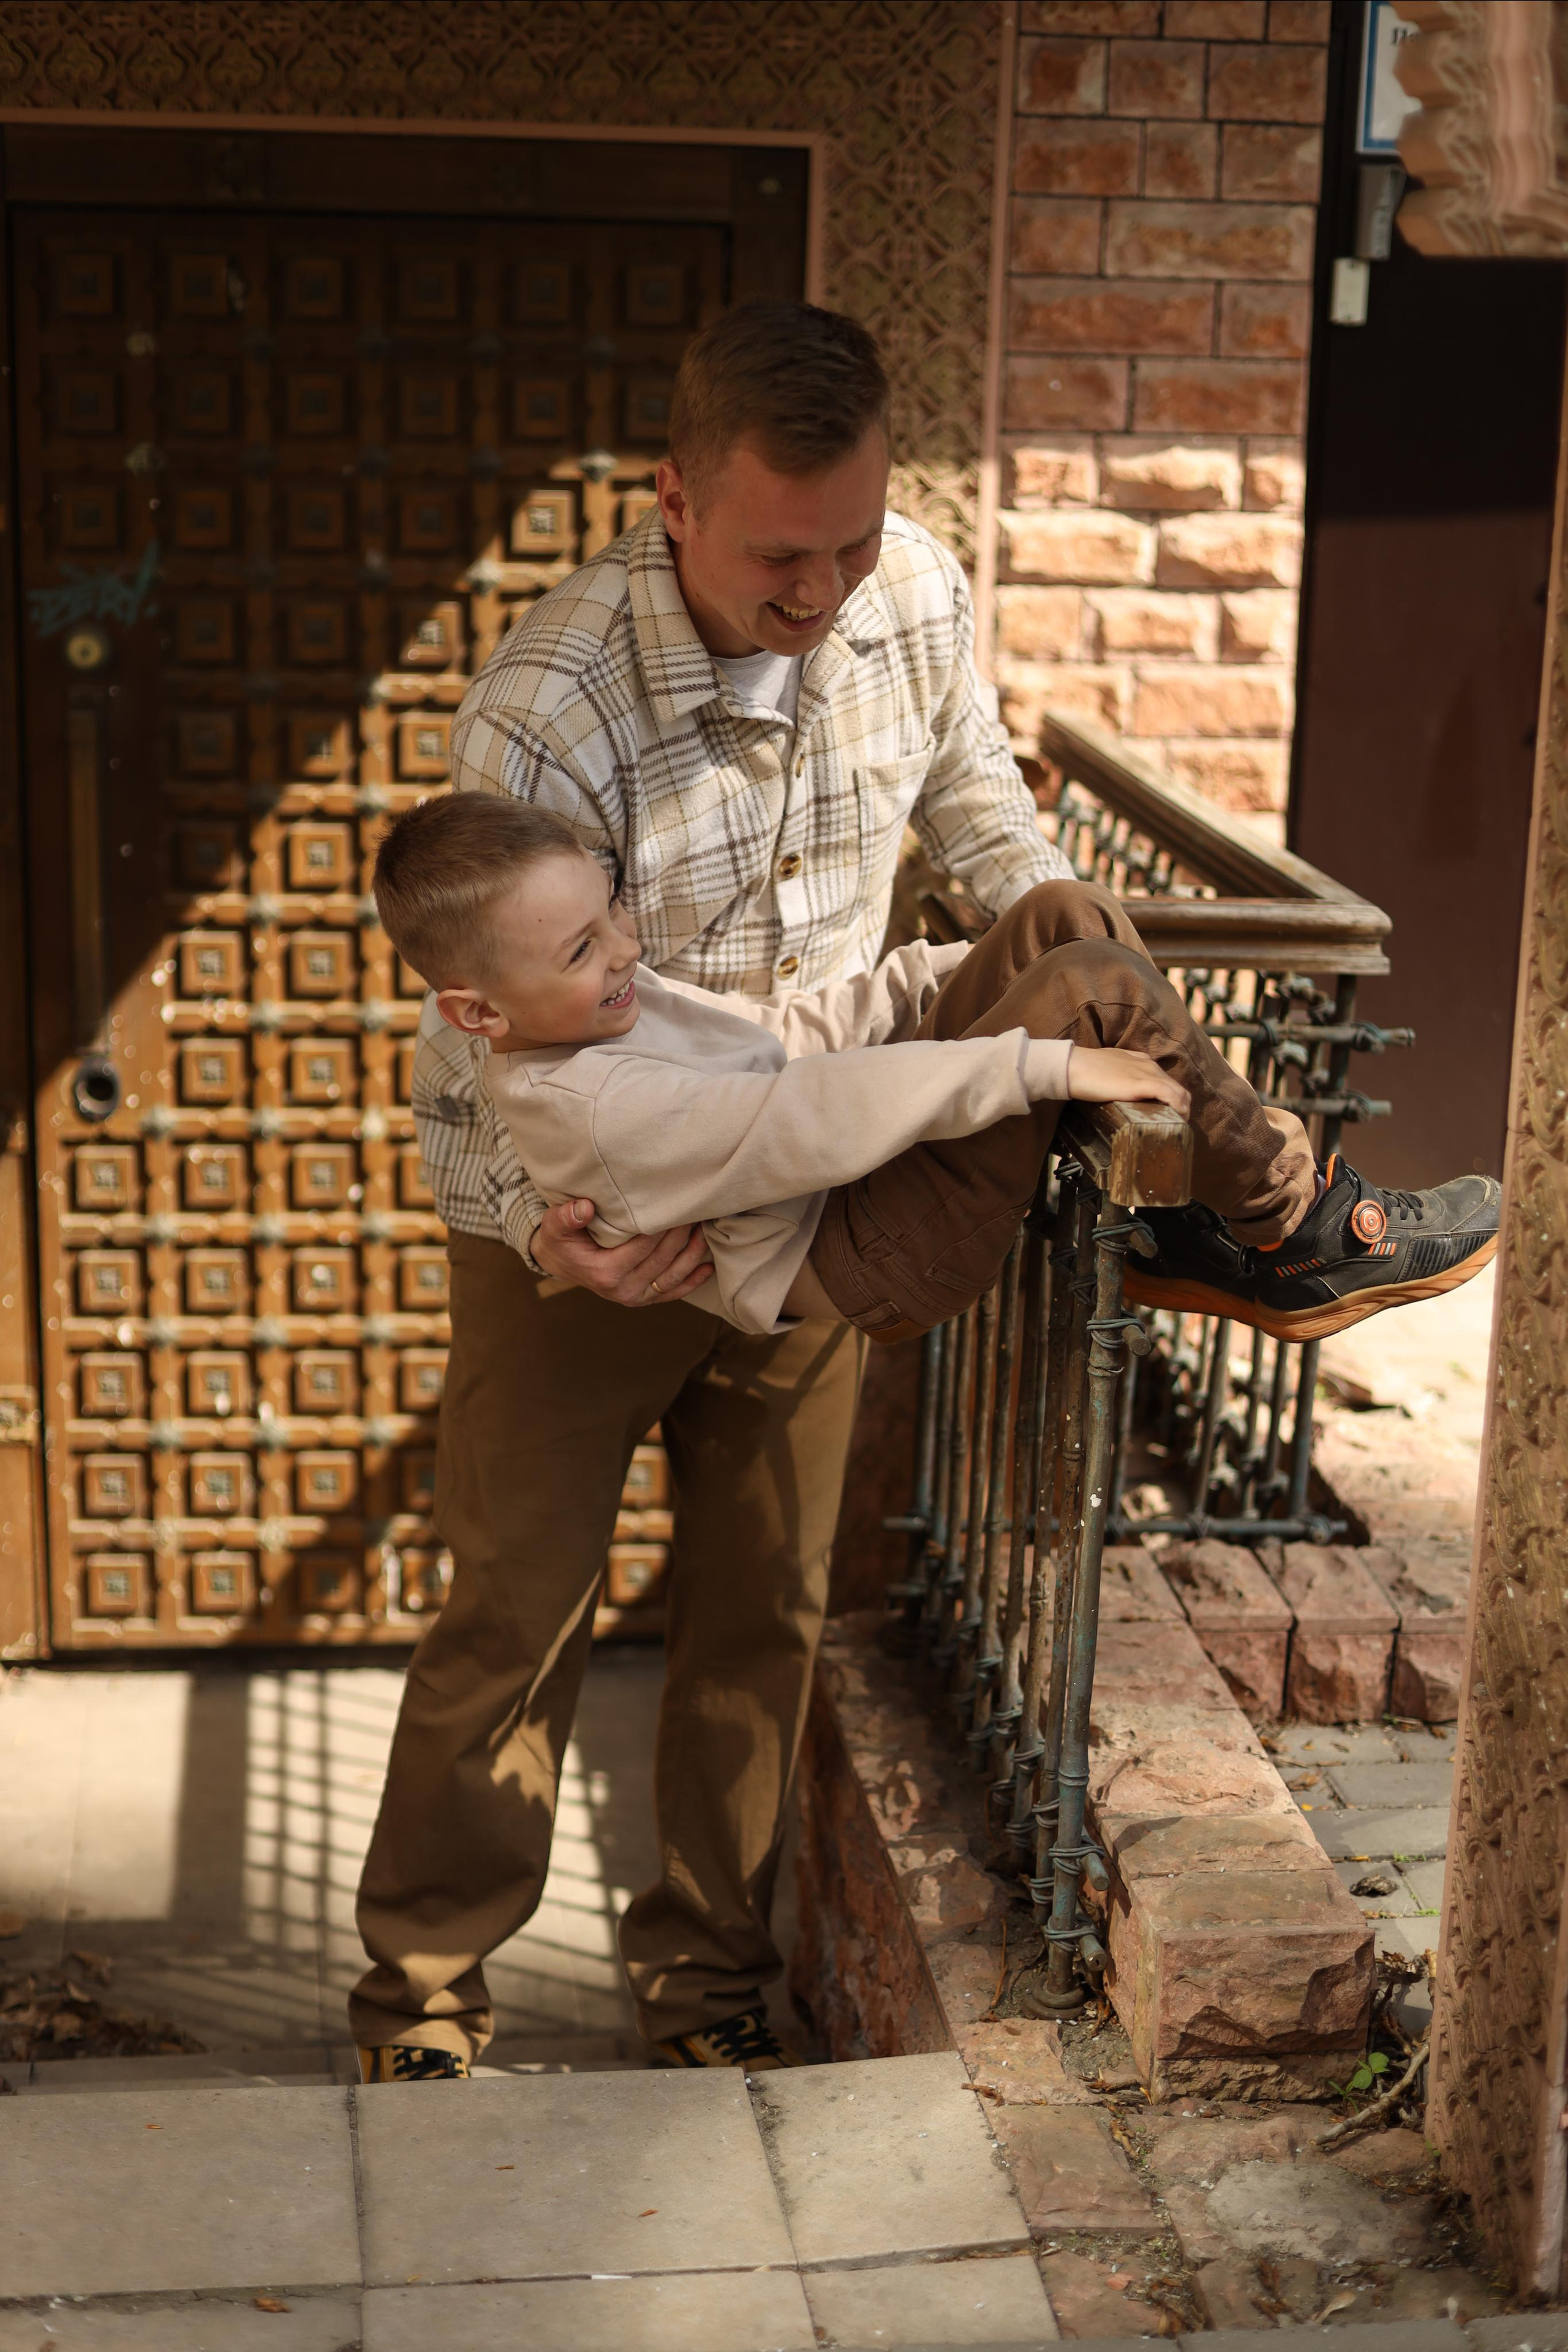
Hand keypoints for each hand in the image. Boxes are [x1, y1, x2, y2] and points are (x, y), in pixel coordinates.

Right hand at [531, 1197, 713, 1305]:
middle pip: (662, 1259)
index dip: (662, 1225)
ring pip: (673, 1276)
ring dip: (692, 1254)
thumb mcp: (555, 1226)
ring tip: (704, 1229)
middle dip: (681, 1234)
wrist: (561, 1262)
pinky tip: (709, 1267)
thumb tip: (584, 1208)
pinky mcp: (644, 1299)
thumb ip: (566, 1217)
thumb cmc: (561, 1240)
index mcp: (604, 1273)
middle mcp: (623, 1290)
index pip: (642, 1246)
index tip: (676, 1204)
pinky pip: (673, 1292)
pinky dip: (693, 1280)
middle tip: (694, 1209)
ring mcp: (635, 1297)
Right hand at [1066, 1045, 1189, 1119]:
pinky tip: (1177, 1119)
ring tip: (1177, 1126)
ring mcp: (1148, 1074)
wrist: (1074, 1067)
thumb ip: (1122, 1075)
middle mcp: (1150, 1066)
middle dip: (1181, 1107)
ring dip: (1182, 1110)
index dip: (1172, 1098)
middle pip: (1178, 1088)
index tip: (1168, 1114)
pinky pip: (1171, 1096)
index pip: (1167, 1081)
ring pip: (1179, 1092)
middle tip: (1175, 1124)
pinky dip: (1178, 1108)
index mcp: (1143, 1063)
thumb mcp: (1111, 1069)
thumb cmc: (1086, 1069)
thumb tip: (1122, 1087)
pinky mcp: (1143, 1084)